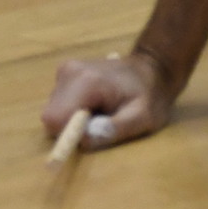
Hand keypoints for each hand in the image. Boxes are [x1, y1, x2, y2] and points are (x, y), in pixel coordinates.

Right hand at [41, 49, 174, 151]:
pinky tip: (96, 104)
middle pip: (53, 116)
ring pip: (55, 112)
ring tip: (103, 111)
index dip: (70, 133)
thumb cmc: (152, 94)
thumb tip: (84, 140)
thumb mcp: (143, 117)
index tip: (92, 134)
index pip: (55, 118)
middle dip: (74, 127)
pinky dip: (74, 111)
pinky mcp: (65, 75)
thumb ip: (115, 129)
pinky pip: (60, 105)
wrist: (154, 68)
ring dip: (75, 120)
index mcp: (86, 81)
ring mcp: (65, 71)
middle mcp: (69, 72)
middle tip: (102, 121)